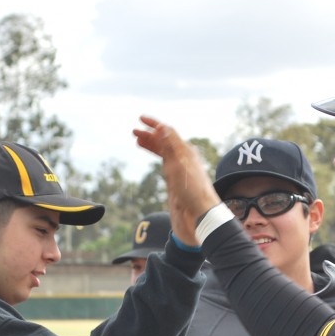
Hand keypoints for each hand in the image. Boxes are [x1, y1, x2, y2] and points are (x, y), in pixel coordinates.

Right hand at [133, 115, 219, 245]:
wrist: (199, 217)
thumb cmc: (193, 191)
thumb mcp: (179, 165)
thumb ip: (170, 147)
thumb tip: (162, 128)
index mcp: (186, 151)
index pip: (168, 132)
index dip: (155, 124)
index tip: (141, 118)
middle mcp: (183, 159)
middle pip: (165, 141)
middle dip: (150, 135)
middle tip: (134, 132)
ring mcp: (179, 171)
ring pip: (164, 152)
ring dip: (151, 145)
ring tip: (138, 141)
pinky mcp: (175, 183)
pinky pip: (164, 164)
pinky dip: (156, 157)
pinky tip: (152, 157)